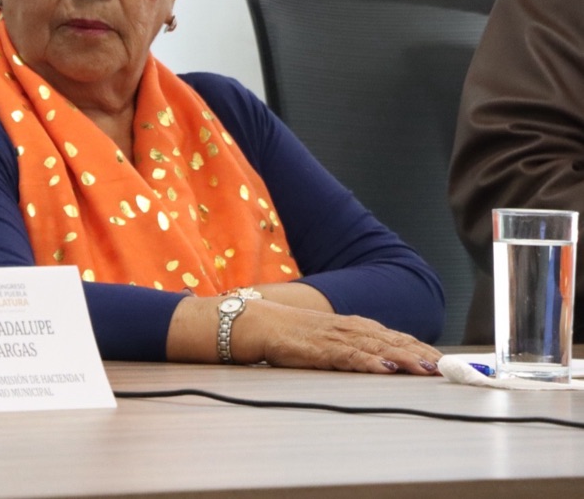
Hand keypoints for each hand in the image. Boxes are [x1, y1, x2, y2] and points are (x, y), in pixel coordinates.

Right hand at [166, 296, 441, 373]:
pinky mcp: (314, 347)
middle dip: (417, 351)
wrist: (243, 321)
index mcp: (342, 323)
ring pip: (374, 345)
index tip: (437, 357)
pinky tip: (385, 367)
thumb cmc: (276, 331)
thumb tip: (363, 358)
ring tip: (426, 367)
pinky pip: (346, 355)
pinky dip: (368, 360)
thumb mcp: (313, 336)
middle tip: (445, 365)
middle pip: (387, 338)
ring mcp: (328, 335)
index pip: (386, 333)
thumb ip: (337, 345)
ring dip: (403, 356)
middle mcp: (341, 326)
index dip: (413, 344)